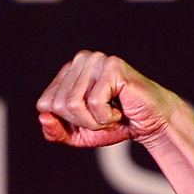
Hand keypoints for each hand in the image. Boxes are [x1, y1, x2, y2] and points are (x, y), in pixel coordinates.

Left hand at [36, 52, 179, 149]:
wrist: (150, 123)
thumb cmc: (115, 124)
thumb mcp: (78, 134)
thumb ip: (55, 132)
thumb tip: (43, 118)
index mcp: (69, 71)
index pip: (45, 103)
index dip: (65, 121)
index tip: (88, 118)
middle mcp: (81, 59)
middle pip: (58, 105)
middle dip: (81, 122)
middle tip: (102, 118)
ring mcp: (97, 60)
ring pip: (73, 104)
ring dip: (94, 121)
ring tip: (111, 114)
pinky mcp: (112, 67)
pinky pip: (93, 103)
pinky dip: (106, 117)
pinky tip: (120, 110)